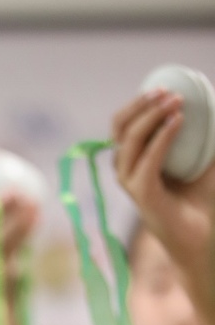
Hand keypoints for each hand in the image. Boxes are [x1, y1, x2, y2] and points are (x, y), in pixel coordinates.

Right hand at [113, 87, 214, 289]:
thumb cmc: (200, 198)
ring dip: (150, 118)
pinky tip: (179, 122)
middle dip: (139, 106)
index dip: (137, 105)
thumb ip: (202, 133)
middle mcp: (128, 172)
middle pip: (118, 131)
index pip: (123, 127)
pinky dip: (162, 139)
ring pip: (129, 143)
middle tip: (165, 91)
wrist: (202, 236)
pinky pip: (147, 162)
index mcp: (135, 162)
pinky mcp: (143, 197)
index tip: (164, 88)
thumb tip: (212, 100)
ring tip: (175, 103)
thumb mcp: (203, 156)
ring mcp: (132, 185)